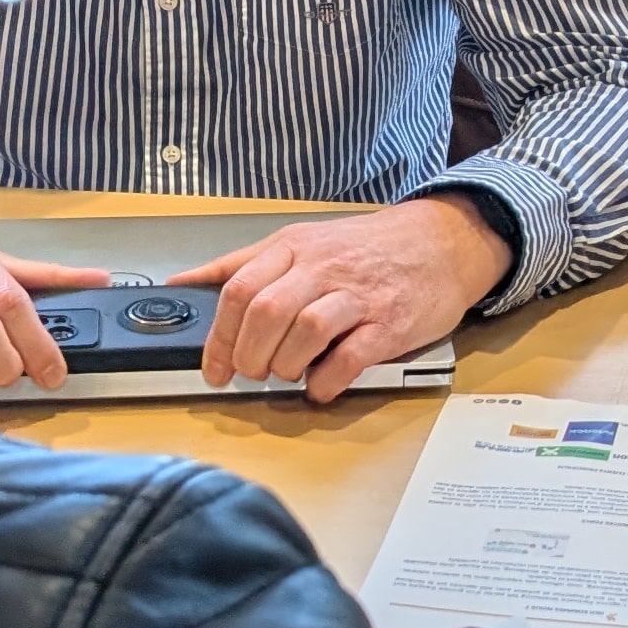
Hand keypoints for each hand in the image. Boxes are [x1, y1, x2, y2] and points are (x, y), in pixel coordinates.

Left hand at [184, 196, 509, 402]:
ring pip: (305, 330)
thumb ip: (241, 264)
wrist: (443, 242)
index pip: (239, 289)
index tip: (214, 366)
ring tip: (286, 374)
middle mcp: (323, 268)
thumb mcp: (301, 241)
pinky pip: (351, 356)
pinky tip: (320, 386)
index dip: (219, 336)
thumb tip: (184, 283)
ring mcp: (358, 296)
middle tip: (251, 373)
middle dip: (248, 354)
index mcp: (295, 247)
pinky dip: (327, 380)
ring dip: (285, 365)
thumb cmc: (367, 248)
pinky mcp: (389, 324)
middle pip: (266, 311)